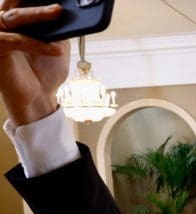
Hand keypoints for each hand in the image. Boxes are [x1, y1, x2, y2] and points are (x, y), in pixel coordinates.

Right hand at [0, 2, 67, 125]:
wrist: (40, 98)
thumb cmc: (46, 72)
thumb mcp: (59, 43)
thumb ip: (59, 26)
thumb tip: (65, 10)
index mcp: (18, 19)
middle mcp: (4, 24)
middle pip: (14, 1)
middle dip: (34, 0)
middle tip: (55, 0)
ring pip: (15, 16)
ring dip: (37, 13)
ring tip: (58, 11)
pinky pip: (17, 40)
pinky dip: (38, 43)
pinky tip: (56, 50)